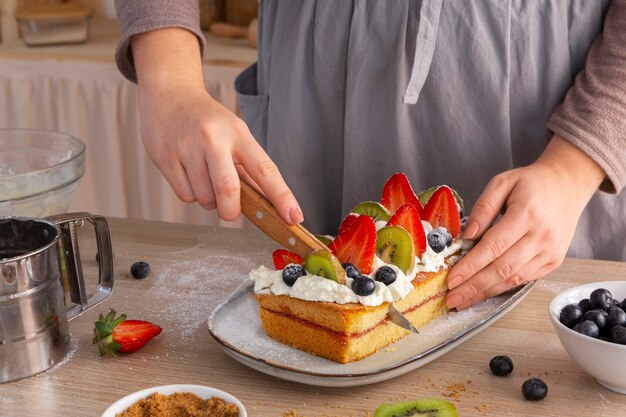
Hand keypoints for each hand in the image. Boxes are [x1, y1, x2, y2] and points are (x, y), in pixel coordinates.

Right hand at [131, 28, 302, 223]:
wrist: (170, 94)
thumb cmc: (209, 121)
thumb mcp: (235, 134)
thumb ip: (249, 168)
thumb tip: (268, 205)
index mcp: (239, 134)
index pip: (265, 170)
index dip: (282, 196)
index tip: (294, 217)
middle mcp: (213, 139)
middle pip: (228, 190)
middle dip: (231, 211)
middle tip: (230, 211)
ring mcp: (187, 148)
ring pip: (204, 198)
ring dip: (209, 200)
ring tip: (204, 178)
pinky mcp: (165, 158)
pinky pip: (185, 196)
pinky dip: (191, 195)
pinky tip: (188, 174)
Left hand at [446, 136, 604, 309]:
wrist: (568, 185)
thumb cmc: (531, 183)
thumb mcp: (502, 182)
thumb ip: (483, 207)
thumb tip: (467, 236)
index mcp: (527, 214)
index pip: (493, 246)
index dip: (471, 265)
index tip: (452, 279)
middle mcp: (542, 237)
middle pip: (502, 268)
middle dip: (474, 286)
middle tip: (452, 298)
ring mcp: (550, 252)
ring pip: (513, 279)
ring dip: (486, 292)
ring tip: (463, 300)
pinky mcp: (553, 261)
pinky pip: (524, 279)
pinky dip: (502, 288)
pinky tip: (484, 292)